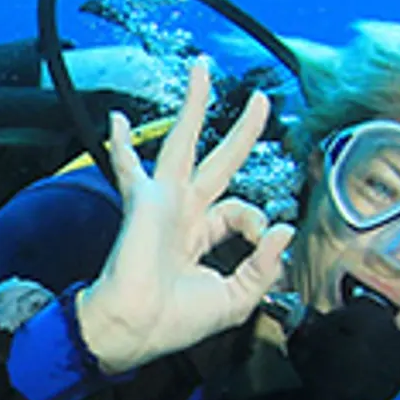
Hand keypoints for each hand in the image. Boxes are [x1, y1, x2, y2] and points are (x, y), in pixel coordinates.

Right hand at [74, 56, 293, 371]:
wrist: (135, 330)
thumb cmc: (174, 322)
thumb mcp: (236, 297)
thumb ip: (263, 265)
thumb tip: (283, 228)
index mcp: (201, 236)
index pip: (240, 212)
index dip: (260, 225)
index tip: (265, 244)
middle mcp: (183, 214)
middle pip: (219, 160)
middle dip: (242, 129)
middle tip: (261, 100)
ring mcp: (163, 204)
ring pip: (183, 143)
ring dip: (193, 105)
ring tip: (202, 70)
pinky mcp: (146, 203)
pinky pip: (131, 167)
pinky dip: (122, 144)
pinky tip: (115, 120)